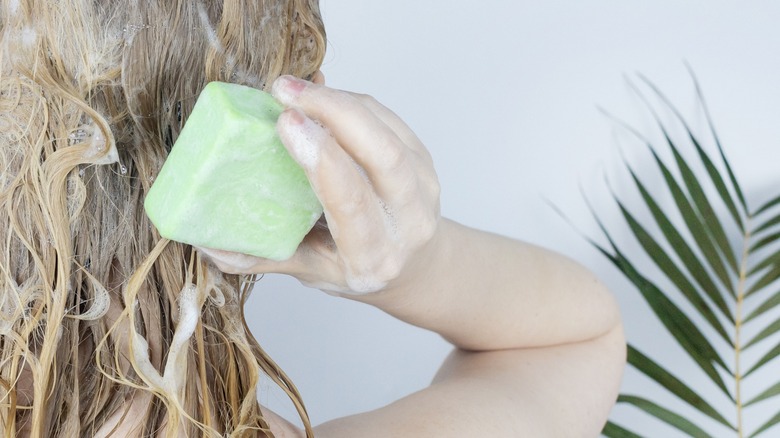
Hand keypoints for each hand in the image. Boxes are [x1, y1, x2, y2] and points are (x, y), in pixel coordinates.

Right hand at [199, 75, 440, 294]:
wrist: (414, 266)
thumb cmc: (356, 269)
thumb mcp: (311, 272)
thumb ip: (263, 257)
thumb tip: (205, 240)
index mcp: (373, 256)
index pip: (352, 202)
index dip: (321, 158)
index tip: (287, 122)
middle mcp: (407, 223)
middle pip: (383, 157)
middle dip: (334, 114)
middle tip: (285, 91)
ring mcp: (423, 189)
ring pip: (387, 133)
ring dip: (340, 102)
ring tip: (296, 88)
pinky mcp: (425, 161)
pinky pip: (389, 120)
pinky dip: (352, 103)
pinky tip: (321, 98)